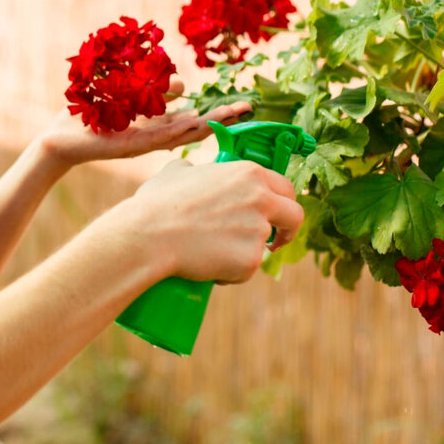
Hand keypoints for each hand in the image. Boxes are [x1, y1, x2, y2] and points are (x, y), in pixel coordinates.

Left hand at [37, 77, 253, 167]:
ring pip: (185, 133)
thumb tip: (184, 84)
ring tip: (234, 114)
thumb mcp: (130, 93)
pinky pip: (160, 136)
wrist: (62, 138)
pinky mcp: (131, 145)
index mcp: (157, 124)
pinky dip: (179, 129)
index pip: (194, 116)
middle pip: (197, 126)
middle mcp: (156, 135)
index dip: (218, 110)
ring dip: (209, 122)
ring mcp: (146, 142)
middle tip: (249, 108)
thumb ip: (157, 87)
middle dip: (223, 117)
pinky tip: (197, 123)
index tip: (243, 102)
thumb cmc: (93, 116)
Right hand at [107, 157, 302, 284]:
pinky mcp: (250, 261)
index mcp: (249, 173)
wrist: (148, 236)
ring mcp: (257, 231)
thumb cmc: (157, 204)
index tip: (274, 216)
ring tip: (210, 254)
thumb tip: (191, 170)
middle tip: (272, 243)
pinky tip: (206, 267)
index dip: (282, 203)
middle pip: (294, 217)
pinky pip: (246, 271)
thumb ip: (193, 169)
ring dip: (245, 254)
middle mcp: (261, 198)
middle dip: (287, 231)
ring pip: (263, 247)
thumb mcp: (177, 173)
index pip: (285, 187)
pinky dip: (230, 274)